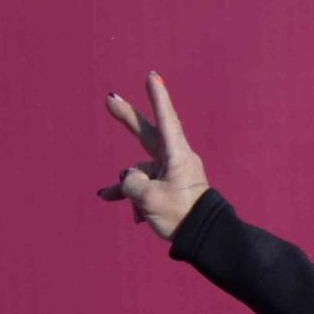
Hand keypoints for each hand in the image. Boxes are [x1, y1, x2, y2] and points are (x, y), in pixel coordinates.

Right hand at [95, 71, 210, 242]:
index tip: (152, 76)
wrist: (204, 238)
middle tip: (110, 99)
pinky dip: (131, 195)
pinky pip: (143, 186)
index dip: (158, 97)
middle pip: (147, 134)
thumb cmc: (180, 215)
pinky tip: (112, 201)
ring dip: (127, 189)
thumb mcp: (148, 198)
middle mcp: (175, 160)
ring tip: (122, 203)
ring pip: (139, 172)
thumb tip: (129, 178)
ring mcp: (171, 173)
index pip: (166, 120)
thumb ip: (131, 182)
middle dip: (127, 120)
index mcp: (177, 155)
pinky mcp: (167, 187)